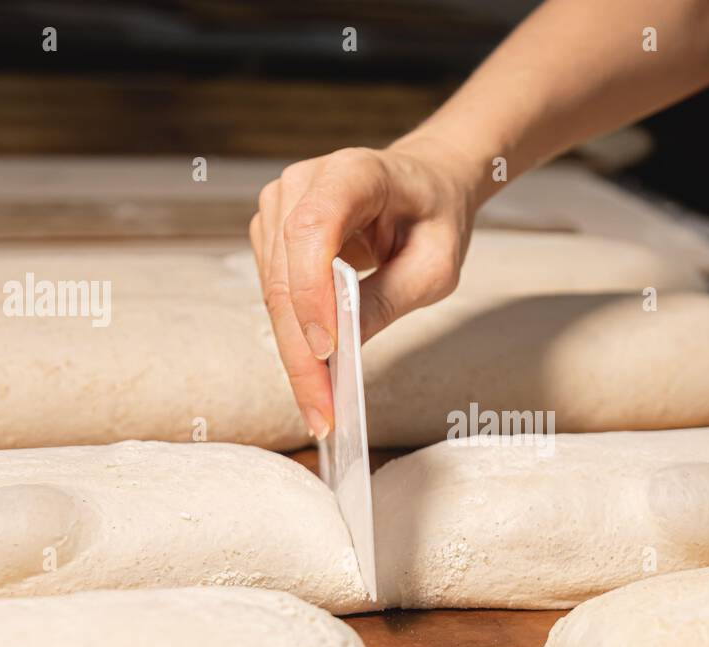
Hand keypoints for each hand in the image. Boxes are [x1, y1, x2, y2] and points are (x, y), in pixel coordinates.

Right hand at [250, 138, 476, 438]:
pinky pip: (275, 294)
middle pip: (285, 274)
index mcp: (353, 172)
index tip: (327, 350)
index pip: (313, 230)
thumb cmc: (434, 218)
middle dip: (301, 351)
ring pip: (273, 292)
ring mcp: (280, 206)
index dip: (311, 291)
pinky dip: (294, 337)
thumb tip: (344, 346)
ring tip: (320, 405)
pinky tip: (316, 372)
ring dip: (294, 353)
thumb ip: (390, 298)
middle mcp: (303, 183)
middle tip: (321, 412)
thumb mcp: (436, 264)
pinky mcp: (272, 233)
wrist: (425, 184)